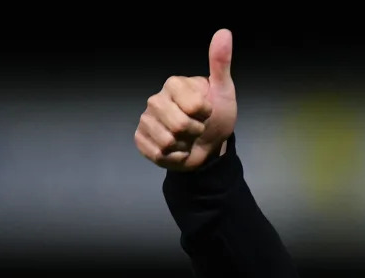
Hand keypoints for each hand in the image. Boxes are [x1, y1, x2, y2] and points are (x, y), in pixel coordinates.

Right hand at [134, 29, 236, 170]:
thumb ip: (221, 63)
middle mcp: (156, 99)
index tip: (207, 112)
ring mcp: (146, 119)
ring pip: (167, 141)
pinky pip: (157, 153)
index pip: (194, 106)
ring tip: (187, 138)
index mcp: (174, 84)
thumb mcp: (224, 90)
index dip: (206, 114)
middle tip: (197, 128)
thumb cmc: (217, 116)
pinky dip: (173, 157)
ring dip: (184, 146)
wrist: (210, 146)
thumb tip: (224, 32)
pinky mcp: (141, 139)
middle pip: (179, 125)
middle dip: (195, 132)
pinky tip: (176, 149)